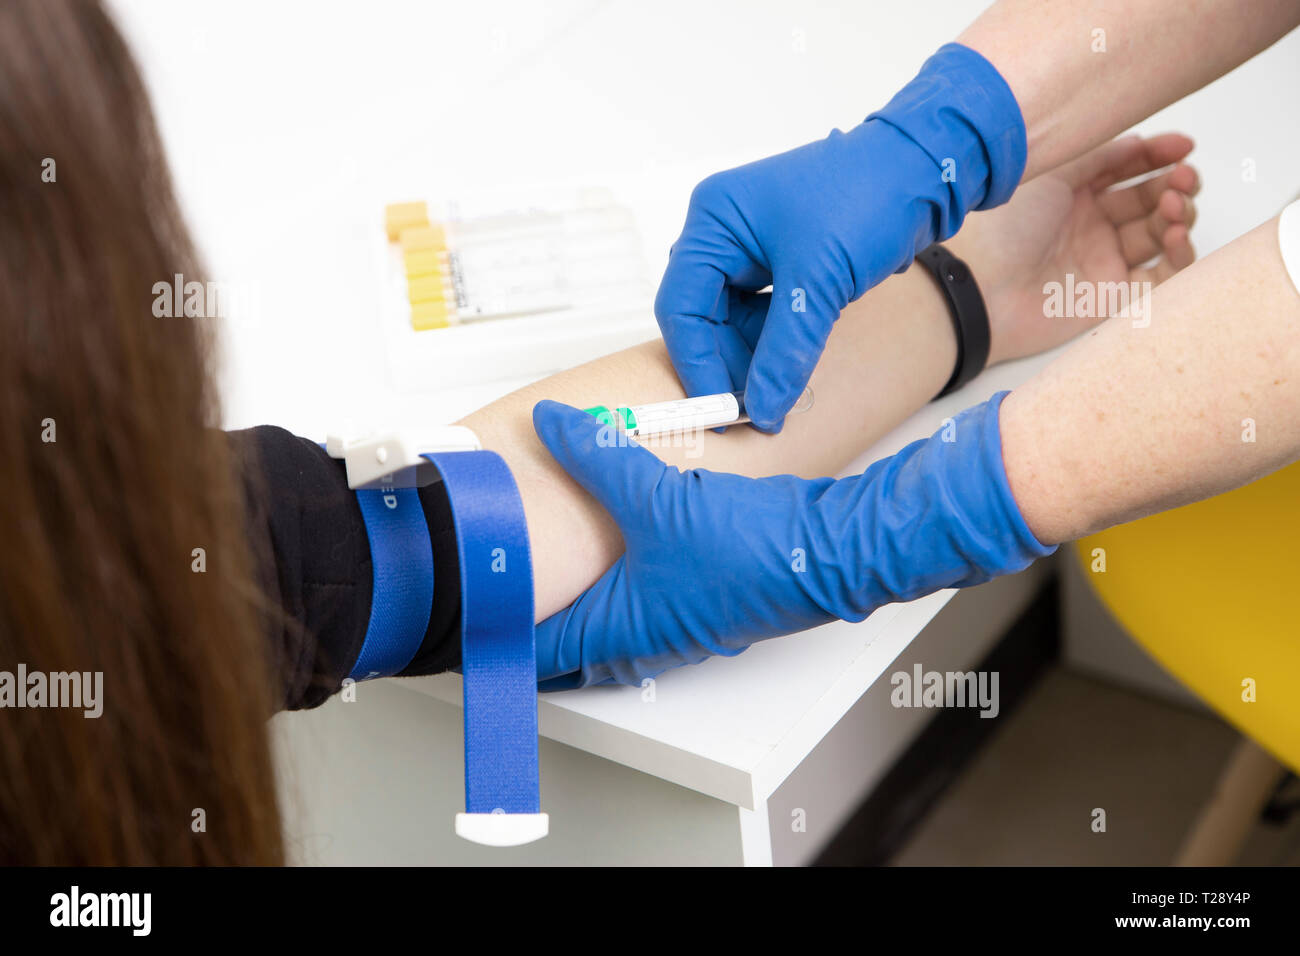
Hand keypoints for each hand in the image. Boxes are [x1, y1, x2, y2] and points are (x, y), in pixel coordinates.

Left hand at [531, 395, 1052, 688]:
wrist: (827, 553)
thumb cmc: (750, 547)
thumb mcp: (655, 492)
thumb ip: (596, 455)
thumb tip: (554, 427)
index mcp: (624, 627)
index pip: (540, 652)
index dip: (499, 640)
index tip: (467, 628)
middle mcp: (649, 640)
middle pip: (572, 651)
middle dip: (535, 631)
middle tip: (500, 606)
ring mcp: (681, 631)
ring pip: (611, 635)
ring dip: (580, 616)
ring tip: (552, 588)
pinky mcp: (707, 611)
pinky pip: (646, 615)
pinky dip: (621, 598)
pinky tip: (625, 564)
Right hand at [655, 44, 1026, 431]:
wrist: (928, 169)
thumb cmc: (868, 197)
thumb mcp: (820, 282)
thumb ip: (786, 351)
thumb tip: (764, 410)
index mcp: (714, 220)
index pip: (681, 306)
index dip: (697, 363)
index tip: (719, 410)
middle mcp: (723, 231)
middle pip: (702, 316)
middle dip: (726, 364)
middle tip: (751, 410)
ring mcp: (751, 246)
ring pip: (732, 320)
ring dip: (751, 358)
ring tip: (775, 393)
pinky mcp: (782, 260)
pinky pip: (762, 314)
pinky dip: (773, 344)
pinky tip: (789, 368)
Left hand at [946, 133, 1198, 364]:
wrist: (981, 289)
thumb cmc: (1004, 229)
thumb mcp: (1050, 173)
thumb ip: (1097, 155)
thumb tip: (1141, 142)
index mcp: (1070, 193)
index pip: (1126, 168)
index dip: (1158, 156)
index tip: (1184, 146)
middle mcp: (1088, 224)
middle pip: (1148, 199)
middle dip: (1174, 184)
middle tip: (1184, 178)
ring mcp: (1101, 260)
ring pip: (1159, 233)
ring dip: (1177, 215)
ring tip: (1172, 206)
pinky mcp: (1111, 296)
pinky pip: (1161, 277)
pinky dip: (1180, 256)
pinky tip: (1176, 236)